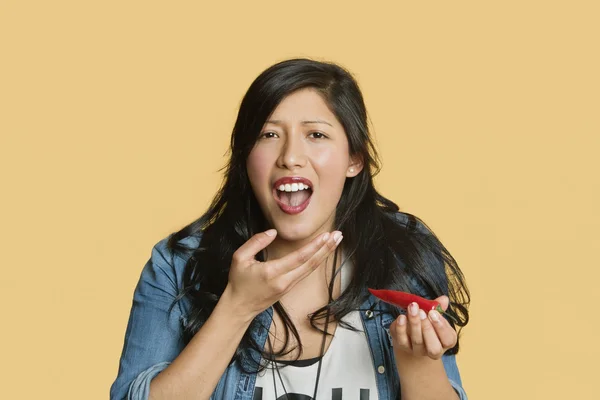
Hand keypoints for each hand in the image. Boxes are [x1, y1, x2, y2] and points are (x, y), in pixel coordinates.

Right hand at [222, 229, 342, 320]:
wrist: (238, 308)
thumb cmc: (238, 282)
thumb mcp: (239, 258)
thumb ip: (255, 242)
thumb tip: (273, 232)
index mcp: (272, 272)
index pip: (299, 258)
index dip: (314, 246)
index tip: (326, 236)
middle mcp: (284, 281)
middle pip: (311, 264)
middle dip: (326, 249)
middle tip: (339, 236)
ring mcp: (288, 287)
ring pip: (311, 269)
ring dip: (324, 255)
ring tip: (335, 241)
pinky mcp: (289, 289)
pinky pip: (306, 273)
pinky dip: (316, 262)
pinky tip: (322, 253)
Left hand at [389, 296, 456, 359]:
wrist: (409, 333)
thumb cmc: (425, 322)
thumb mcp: (433, 315)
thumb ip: (438, 307)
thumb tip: (444, 299)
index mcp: (445, 342)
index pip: (448, 340)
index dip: (442, 327)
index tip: (433, 312)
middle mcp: (434, 350)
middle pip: (434, 348)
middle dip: (427, 328)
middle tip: (422, 312)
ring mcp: (418, 350)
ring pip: (417, 342)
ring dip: (414, 324)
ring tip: (412, 309)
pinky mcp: (404, 347)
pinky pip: (402, 341)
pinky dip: (401, 328)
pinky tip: (401, 317)